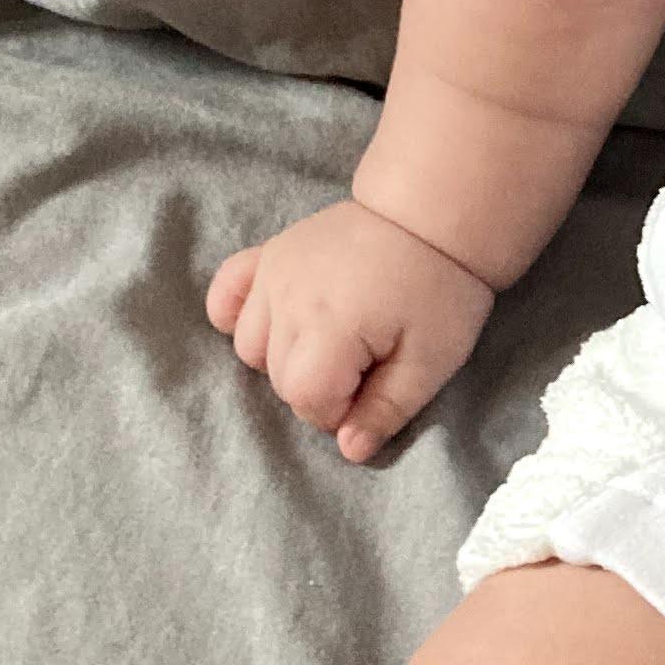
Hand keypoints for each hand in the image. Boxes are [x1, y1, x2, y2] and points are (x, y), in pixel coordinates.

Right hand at [206, 199, 494, 463]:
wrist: (429, 214)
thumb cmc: (439, 289)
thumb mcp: (431, 360)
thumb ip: (387, 409)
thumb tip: (349, 450)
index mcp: (329, 327)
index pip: (307, 400)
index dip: (341, 409)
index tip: (374, 388)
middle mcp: (287, 300)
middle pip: (278, 378)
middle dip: (318, 387)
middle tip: (364, 363)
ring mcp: (271, 273)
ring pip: (249, 346)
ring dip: (283, 358)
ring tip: (331, 341)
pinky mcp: (267, 254)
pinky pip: (225, 294)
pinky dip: (236, 315)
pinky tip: (274, 321)